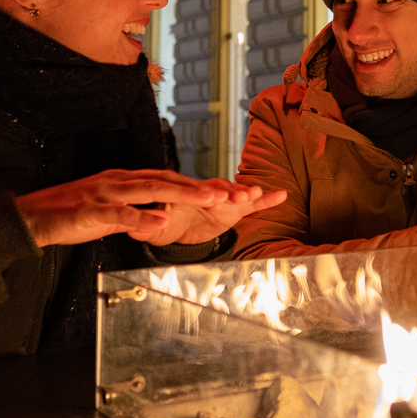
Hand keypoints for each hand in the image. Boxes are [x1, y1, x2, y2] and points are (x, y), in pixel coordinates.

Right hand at [15, 169, 265, 247]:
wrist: (28, 218)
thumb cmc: (70, 216)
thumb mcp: (110, 213)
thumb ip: (134, 213)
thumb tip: (158, 218)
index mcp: (124, 181)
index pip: (167, 180)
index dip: (196, 186)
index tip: (225, 193)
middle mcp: (117, 181)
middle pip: (165, 180)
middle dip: (199, 186)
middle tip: (231, 193)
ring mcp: (103, 193)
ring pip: (148, 190)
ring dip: (180, 193)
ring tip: (209, 197)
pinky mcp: (87, 210)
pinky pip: (117, 213)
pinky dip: (140, 217)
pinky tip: (160, 221)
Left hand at [142, 180, 287, 245]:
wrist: (167, 223)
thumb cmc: (156, 222)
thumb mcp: (147, 228)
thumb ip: (143, 227)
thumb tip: (135, 229)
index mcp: (176, 191)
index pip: (188, 191)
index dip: (201, 196)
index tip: (212, 199)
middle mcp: (200, 190)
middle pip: (214, 189)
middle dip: (226, 191)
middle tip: (235, 196)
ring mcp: (218, 198)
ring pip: (231, 192)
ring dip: (242, 192)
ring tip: (255, 193)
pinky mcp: (231, 208)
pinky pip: (250, 204)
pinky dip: (265, 199)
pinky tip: (281, 195)